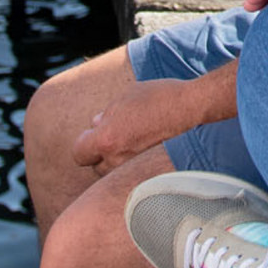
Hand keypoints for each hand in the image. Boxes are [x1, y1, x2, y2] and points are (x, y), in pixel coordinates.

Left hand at [70, 77, 201, 177]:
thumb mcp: (125, 97)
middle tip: (114, 135)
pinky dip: (131, 162)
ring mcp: (132, 167)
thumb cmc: (156, 97)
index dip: (84, 142)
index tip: (93, 134)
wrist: (189, 107)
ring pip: (113, 171)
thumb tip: (96, 124)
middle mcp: (116, 159)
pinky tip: (142, 145)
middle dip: (99, 153)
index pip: (78, 153)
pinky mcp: (147, 170)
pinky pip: (130, 171)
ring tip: (130, 140)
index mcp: (105, 139)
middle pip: (95, 166)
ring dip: (115, 159)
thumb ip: (106, 113)